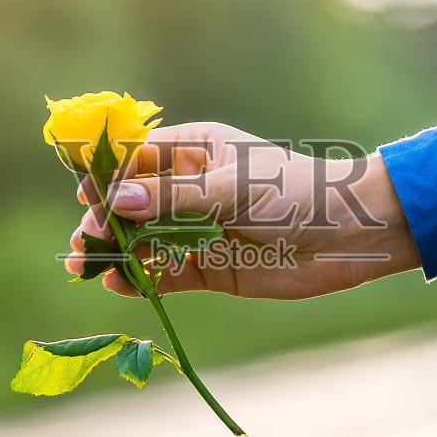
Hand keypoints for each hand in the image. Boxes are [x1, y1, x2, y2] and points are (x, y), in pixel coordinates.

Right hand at [64, 122, 420, 298]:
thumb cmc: (296, 192)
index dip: (107, 177)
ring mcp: (199, 230)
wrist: (351, 235)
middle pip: (132, 204)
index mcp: (194, 149)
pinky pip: (167, 275)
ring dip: (117, 255)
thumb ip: (173, 199)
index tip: (86, 198)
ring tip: (91, 269)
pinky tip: (123, 287)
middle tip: (85, 244)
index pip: (136, 159)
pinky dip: (143, 281)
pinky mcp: (211, 268)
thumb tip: (115, 202)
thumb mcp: (231, 190)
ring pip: (143, 242)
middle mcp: (190, 188)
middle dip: (105, 222)